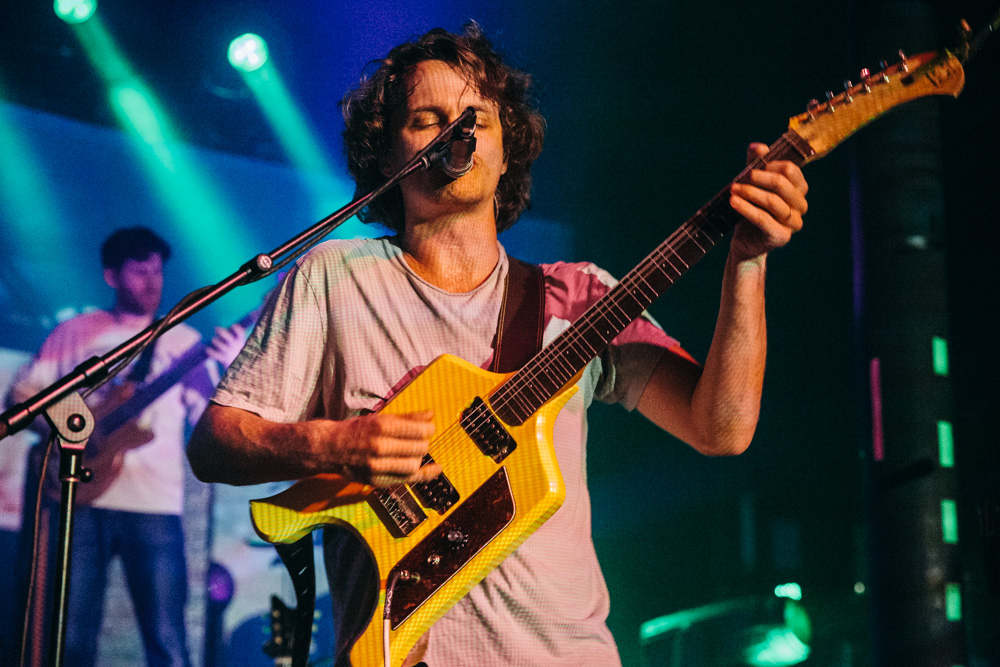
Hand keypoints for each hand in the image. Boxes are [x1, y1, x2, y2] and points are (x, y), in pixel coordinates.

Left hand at [207, 324, 246, 367]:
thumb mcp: (238, 342)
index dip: (237, 329)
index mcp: (240, 340)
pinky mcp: (223, 358)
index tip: (233, 325)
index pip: (240, 333)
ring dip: (215, 341)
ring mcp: (229, 352)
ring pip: (220, 345)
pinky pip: (215, 354)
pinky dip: (210, 351)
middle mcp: (234, 346)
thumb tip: (227, 325)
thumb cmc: (236, 349)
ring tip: (214, 339)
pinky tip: (208, 349)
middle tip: (216, 328)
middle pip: (228, 337)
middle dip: (222, 332)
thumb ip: (233, 334)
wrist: (238, 365)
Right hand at [318, 410, 440, 486]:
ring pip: (414, 465)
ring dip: (420, 458)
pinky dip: (424, 475)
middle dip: (424, 443)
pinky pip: (406, 480)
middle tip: (421, 439)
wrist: (330, 448)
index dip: (429, 429)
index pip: (420, 431)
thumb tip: (430, 414)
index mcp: (381, 427)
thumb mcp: (380, 418)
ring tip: (415, 452)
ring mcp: (377, 466)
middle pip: (419, 448)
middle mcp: (380, 447)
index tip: (429, 427)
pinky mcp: (376, 481)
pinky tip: (435, 470)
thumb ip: (407, 418)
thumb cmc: (356, 430)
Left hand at [728, 143, 808, 261]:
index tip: (751, 168)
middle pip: (782, 184)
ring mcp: (794, 222)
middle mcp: (801, 206)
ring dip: (749, 193)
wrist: (745, 241)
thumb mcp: (752, 184)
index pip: (791, 170)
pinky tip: (734, 202)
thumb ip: (756, 164)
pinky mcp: (781, 236)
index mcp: (799, 190)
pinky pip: (763, 219)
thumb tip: (757, 146)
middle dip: (757, 179)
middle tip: (738, 179)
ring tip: (732, 190)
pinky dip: (747, 209)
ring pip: (772, 201)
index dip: (770, 166)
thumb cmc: (751, 209)